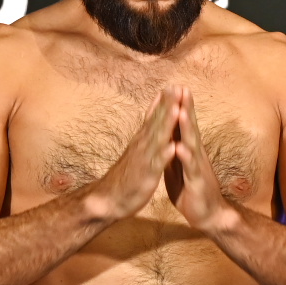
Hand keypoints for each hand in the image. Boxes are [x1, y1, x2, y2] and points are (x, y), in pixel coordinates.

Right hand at [91, 90, 176, 221]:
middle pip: (156, 121)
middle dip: (167, 104)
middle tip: (177, 86)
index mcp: (143, 141)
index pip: (154, 117)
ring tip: (177, 109)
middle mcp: (143, 145)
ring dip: (167, 124)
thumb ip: (144, 139)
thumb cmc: (125, 176)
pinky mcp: (146, 175)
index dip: (164, 102)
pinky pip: (156, 164)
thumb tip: (150, 124)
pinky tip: (172, 146)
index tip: (174, 85)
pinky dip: (164, 155)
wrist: (108, 199)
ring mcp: (144, 159)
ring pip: (157, 139)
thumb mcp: (136, 153)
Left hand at [166, 88, 235, 232]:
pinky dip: (185, 157)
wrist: (208, 215)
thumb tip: (168, 135)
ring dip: (186, 127)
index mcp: (189, 150)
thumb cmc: (192, 190)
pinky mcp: (197, 182)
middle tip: (182, 87)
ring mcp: (198, 167)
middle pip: (190, 127)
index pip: (183, 124)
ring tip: (181, 111)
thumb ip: (175, 150)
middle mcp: (195, 154)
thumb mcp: (179, 167)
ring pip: (191, 143)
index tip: (172, 87)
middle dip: (186, 107)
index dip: (178, 106)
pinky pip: (190, 168)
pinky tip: (180, 147)